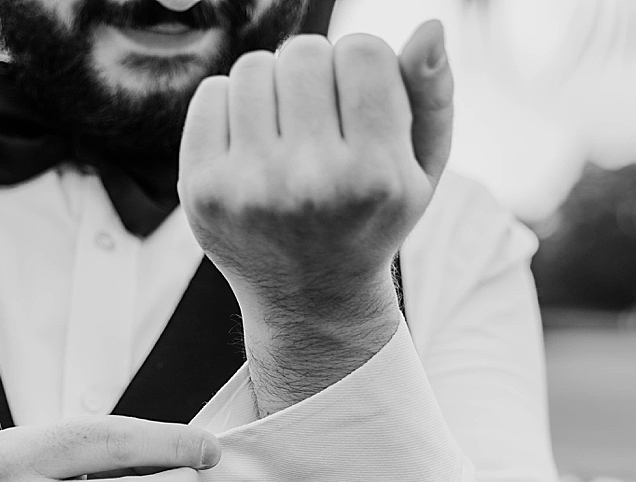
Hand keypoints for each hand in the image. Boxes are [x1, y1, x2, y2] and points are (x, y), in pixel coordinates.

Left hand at [179, 22, 453, 314]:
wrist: (309, 300)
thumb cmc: (371, 220)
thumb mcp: (421, 171)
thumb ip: (433, 97)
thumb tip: (430, 27)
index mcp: (374, 176)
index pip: (362, 51)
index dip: (362, 67)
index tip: (360, 105)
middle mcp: (310, 182)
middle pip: (304, 52)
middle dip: (316, 74)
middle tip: (321, 122)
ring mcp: (249, 188)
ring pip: (253, 67)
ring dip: (273, 87)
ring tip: (287, 133)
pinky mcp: (202, 190)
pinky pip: (210, 94)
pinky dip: (231, 107)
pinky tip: (251, 147)